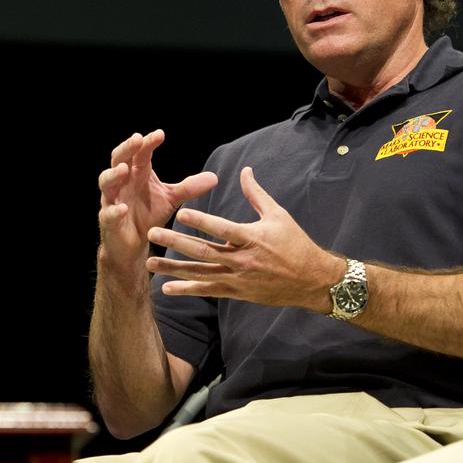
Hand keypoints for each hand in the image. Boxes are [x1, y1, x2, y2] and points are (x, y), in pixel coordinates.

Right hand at [98, 130, 216, 268]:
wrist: (133, 245)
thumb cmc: (148, 215)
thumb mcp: (170, 199)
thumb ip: (188, 188)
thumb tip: (214, 177)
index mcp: (137, 174)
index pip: (140, 153)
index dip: (148, 143)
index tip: (160, 134)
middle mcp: (122, 183)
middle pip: (118, 159)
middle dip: (126, 149)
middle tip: (137, 139)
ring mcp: (112, 200)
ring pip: (106, 183)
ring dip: (113, 175)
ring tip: (124, 169)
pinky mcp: (109, 221)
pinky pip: (108, 213)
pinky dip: (115, 210)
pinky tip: (123, 208)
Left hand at [145, 166, 341, 311]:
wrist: (312, 280)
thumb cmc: (296, 244)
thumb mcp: (278, 215)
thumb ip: (256, 194)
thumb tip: (245, 170)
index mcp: (252, 238)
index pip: (222, 228)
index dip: (201, 221)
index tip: (180, 212)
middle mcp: (242, 260)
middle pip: (204, 251)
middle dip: (176, 243)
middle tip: (151, 234)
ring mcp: (238, 278)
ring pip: (200, 273)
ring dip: (173, 269)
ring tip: (150, 262)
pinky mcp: (236, 292)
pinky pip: (208, 290)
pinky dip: (187, 289)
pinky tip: (167, 288)